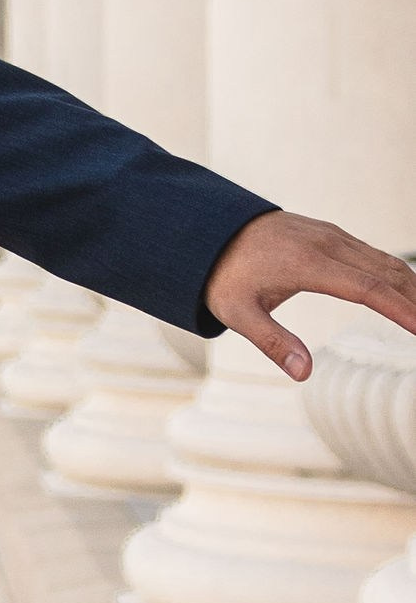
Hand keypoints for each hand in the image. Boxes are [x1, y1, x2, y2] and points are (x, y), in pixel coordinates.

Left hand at [205, 210, 415, 380]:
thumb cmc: (222, 274)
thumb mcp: (237, 312)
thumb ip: (271, 342)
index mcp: (307, 263)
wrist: (208, 229)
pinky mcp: (331, 234)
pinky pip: (374, 254)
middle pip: (387, 273)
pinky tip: (407, 294)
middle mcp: (326, 244)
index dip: (400, 309)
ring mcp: (331, 235)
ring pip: (385, 261)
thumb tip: (303, 373)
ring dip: (412, 287)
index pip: (367, 289)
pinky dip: (396, 275)